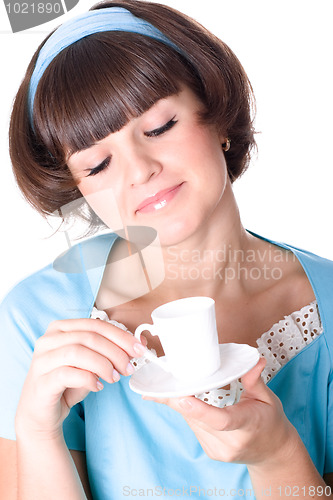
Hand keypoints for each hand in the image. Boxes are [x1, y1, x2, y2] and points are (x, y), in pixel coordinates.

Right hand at [15, 318, 145, 438]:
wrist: (42, 413)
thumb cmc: (68, 383)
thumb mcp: (92, 363)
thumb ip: (112, 351)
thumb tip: (140, 344)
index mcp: (61, 328)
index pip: (95, 325)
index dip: (120, 336)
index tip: (138, 349)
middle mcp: (48, 340)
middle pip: (89, 337)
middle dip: (115, 352)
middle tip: (128, 368)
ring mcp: (41, 360)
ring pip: (78, 352)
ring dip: (103, 365)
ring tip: (114, 378)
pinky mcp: (40, 381)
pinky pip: (67, 374)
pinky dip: (88, 379)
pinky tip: (98, 386)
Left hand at [143, 358, 296, 465]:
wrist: (272, 452)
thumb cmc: (269, 421)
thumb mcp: (267, 398)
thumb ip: (254, 379)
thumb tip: (254, 359)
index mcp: (248, 425)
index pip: (222, 420)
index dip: (200, 410)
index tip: (183, 398)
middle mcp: (231, 442)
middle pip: (199, 420)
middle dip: (180, 399)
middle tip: (165, 382)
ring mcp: (220, 451)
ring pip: (192, 423)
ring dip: (183, 405)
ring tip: (175, 386)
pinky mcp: (211, 452)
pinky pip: (194, 427)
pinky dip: (190, 413)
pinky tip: (189, 401)